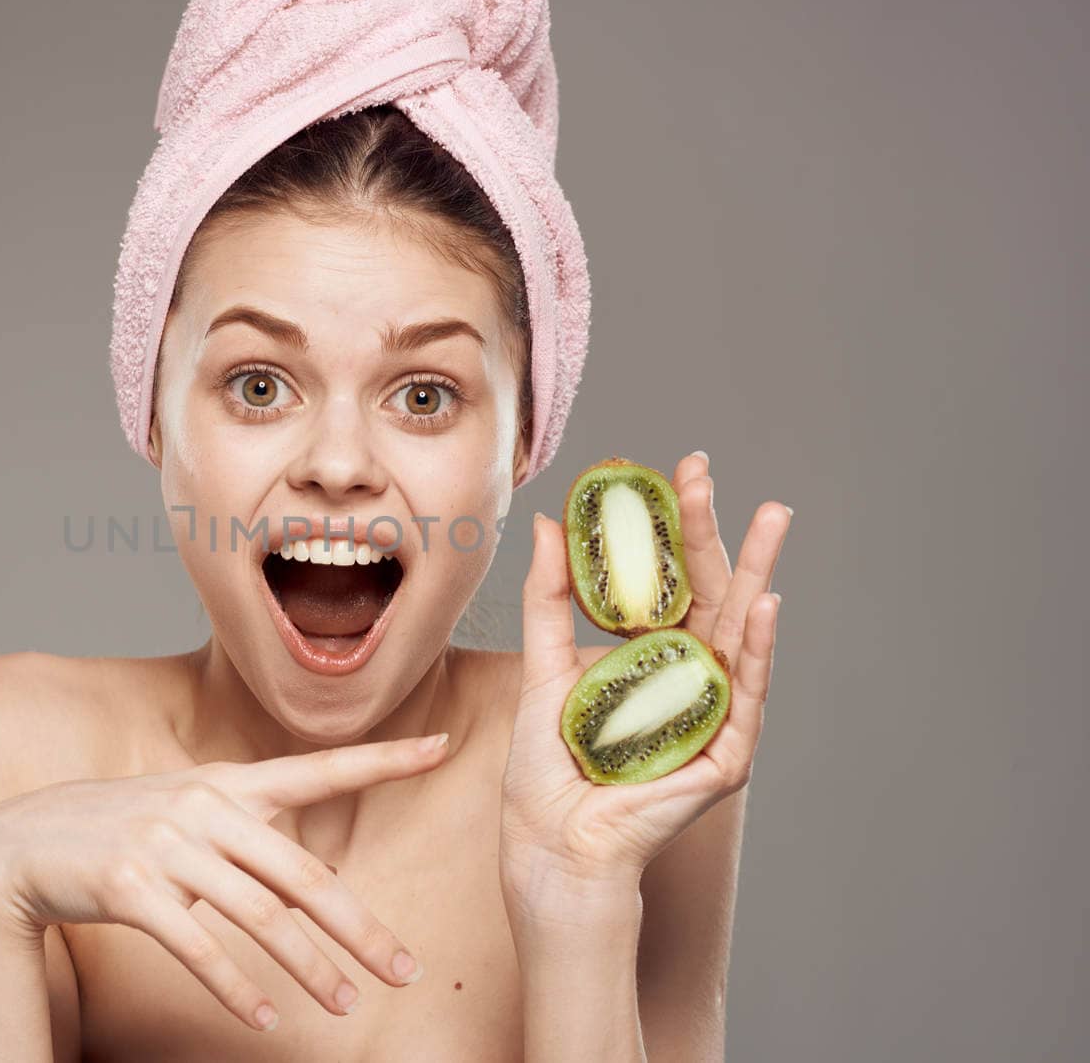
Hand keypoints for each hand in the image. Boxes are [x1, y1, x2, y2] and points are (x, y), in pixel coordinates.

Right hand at [0, 735, 447, 1030]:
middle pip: (303, 873)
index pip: (317, 768)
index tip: (441, 747)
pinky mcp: (130, 886)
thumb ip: (245, 829)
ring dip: (309, 968)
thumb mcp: (184, 810)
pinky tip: (266, 1019)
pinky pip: (197, 946)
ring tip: (346, 1006)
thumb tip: (310, 877)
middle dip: (360, 927)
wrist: (17, 842)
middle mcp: (204, 808)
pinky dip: (236, 987)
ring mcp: (166, 845)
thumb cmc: (115, 830)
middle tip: (405, 970)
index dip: (382, 759)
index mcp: (225, 785)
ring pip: (259, 916)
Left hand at [500, 451, 790, 909]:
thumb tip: (551, 522)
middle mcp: (686, 679)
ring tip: (772, 517)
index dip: (669, 528)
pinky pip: (743, 696)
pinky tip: (762, 604)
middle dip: (714, 532)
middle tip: (707, 471)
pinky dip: (754, 651)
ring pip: (738, 632)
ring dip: (756, 573)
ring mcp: (711, 715)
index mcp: (647, 657)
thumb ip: (551, 598)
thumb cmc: (547, 769)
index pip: (666, 580)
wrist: (549, 844)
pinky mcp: (724, 755)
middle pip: (708, 593)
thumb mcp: (542, 667)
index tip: (666, 472)